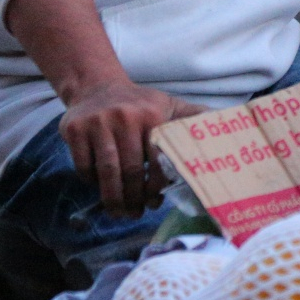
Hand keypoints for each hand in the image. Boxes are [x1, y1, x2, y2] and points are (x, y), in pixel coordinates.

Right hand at [58, 80, 201, 214]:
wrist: (96, 86)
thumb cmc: (139, 104)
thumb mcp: (168, 106)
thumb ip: (194, 117)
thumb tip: (226, 128)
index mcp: (151, 114)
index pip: (157, 158)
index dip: (157, 186)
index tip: (156, 201)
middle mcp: (124, 116)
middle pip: (130, 169)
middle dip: (134, 198)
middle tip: (137, 213)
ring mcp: (97, 122)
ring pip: (106, 171)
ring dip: (113, 198)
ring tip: (120, 212)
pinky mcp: (74, 129)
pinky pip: (83, 166)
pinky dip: (91, 182)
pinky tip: (100, 187)